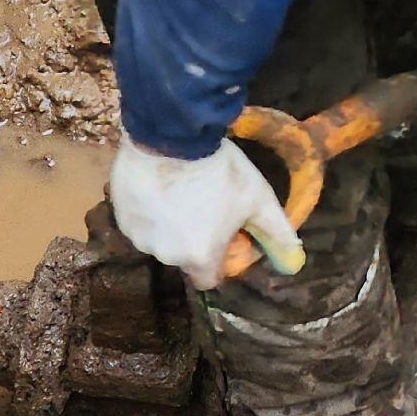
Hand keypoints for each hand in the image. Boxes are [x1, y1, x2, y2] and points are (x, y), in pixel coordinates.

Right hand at [108, 137, 305, 288]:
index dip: (219, 259)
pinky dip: (151, 209)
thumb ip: (277, 235)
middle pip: (184, 256)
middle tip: (207, 203)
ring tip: (184, 190)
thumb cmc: (220, 172)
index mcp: (199, 257)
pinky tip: (162, 185)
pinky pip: (140, 220)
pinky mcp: (120, 216)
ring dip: (171, 223)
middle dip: (196, 237)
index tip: (225, 234)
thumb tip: (295, 263)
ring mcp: (138, 236)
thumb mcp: (259, 201)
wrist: (171, 138)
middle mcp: (165, 255)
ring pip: (160, 238)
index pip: (209, 277)